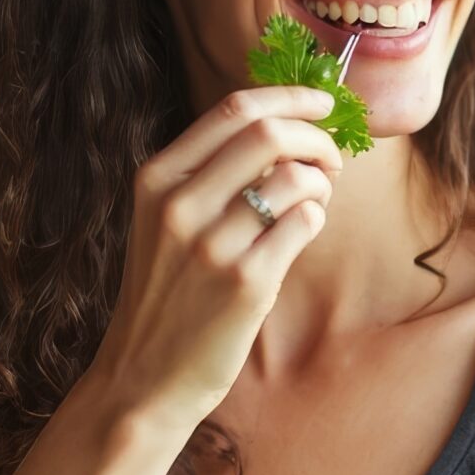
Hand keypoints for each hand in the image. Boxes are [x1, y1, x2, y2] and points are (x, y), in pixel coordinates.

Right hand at [82, 86, 341, 430]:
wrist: (144, 377)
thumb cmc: (167, 294)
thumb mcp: (164, 222)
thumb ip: (210, 174)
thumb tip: (287, 128)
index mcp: (157, 179)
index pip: (234, 109)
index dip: (290, 97)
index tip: (322, 102)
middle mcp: (179, 205)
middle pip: (269, 133)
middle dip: (316, 137)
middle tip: (331, 160)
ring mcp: (212, 245)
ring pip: (295, 179)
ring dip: (321, 183)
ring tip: (314, 201)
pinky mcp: (246, 283)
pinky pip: (304, 224)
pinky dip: (315, 219)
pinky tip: (301, 233)